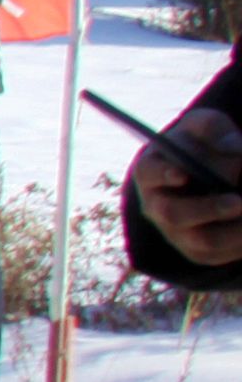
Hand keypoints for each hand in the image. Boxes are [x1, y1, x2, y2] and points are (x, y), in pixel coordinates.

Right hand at [135, 106, 241, 269]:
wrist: (204, 173)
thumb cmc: (201, 145)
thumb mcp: (206, 126)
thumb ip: (215, 128)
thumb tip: (234, 149)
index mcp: (150, 172)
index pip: (149, 174)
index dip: (163, 175)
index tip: (184, 174)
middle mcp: (155, 206)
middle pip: (173, 214)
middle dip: (209, 209)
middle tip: (240, 201)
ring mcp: (174, 232)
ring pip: (201, 242)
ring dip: (235, 233)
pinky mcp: (195, 251)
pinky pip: (218, 256)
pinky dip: (241, 245)